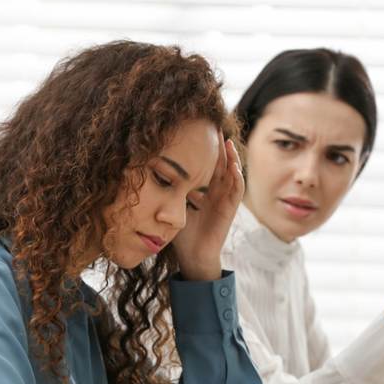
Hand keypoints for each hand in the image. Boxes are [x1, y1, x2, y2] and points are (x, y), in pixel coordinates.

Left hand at [172, 133, 242, 280]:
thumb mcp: (172, 207)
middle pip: (219, 165)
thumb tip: (146, 173)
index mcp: (202, 191)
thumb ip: (166, 193)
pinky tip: (233, 166)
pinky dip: (236, 178)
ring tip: (226, 141)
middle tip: (214, 127)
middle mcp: (215, 193)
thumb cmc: (181, 235)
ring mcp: (223, 200)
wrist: (192, 256)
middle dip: (218, 147)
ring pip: (231, 174)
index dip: (204, 150)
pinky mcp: (229, 210)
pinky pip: (236, 191)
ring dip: (231, 158)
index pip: (205, 165)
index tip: (198, 131)